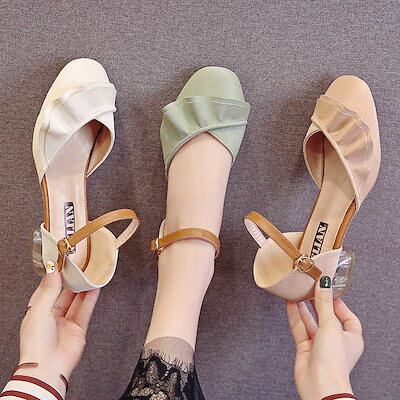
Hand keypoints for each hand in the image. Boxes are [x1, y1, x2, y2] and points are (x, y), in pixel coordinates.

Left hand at [17, 269, 99, 396]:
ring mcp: (65, 324)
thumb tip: (53, 271)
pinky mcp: (78, 330)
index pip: (46, 290)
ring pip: (76, 302)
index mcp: (37, 312)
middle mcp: (51, 317)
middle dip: (71, 282)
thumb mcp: (40, 310)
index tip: (61, 264)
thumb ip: (50, 290)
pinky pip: (85, 311)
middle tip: (78, 268)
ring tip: (89, 276)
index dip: (54, 277)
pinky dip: (90, 299)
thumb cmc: (36, 343)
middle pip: (63, 295)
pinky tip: (95, 289)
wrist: (48, 366)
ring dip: (82, 289)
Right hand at [286, 276, 363, 399]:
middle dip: (318, 303)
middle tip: (311, 288)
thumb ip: (325, 304)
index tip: (328, 290)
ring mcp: (319, 344)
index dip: (338, 303)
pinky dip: (295, 315)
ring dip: (304, 307)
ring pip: (311, 321)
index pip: (347, 316)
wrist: (319, 384)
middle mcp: (336, 341)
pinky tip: (290, 303)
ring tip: (298, 292)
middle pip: (326, 317)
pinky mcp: (305, 348)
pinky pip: (299, 327)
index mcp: (352, 338)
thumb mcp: (331, 325)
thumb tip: (324, 284)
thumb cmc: (333, 361)